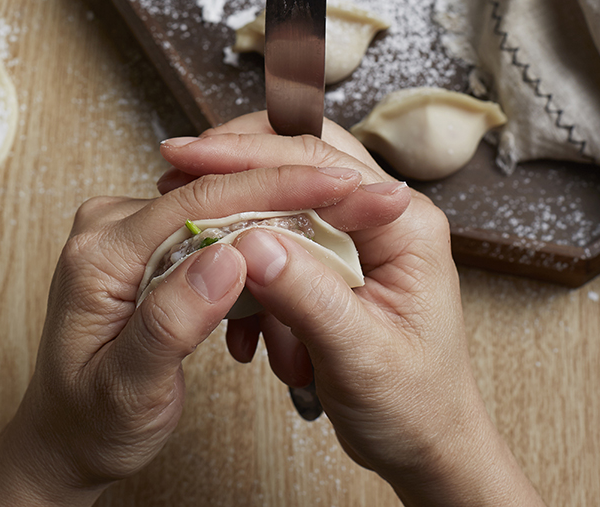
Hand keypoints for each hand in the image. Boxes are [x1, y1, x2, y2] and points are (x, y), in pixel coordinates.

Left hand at [0, 161, 399, 506]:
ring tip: (332, 251)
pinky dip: (258, 251)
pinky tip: (287, 275)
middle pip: (217, 195)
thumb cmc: (93, 420)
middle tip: (364, 199)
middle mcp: (112, 227)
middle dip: (293, 199)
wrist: (69, 433)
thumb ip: (171, 320)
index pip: (199, 201)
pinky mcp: (151, 245)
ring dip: (280, 232)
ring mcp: (131, 232)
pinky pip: (216, 232)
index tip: (335, 184)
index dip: (274, 188)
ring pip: (224, 212)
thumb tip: (229, 257)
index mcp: (101, 253)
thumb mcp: (130, 387)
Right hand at [158, 112, 545, 506]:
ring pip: (282, 199)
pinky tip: (238, 319)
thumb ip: (308, 295)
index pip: (317, 161)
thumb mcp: (361, 356)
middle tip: (176, 177)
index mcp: (403, 222)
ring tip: (204, 259)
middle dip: (235, 170)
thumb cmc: (413, 405)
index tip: (188, 157)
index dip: (246, 156)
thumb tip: (250, 242)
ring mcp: (358, 236)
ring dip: (240, 227)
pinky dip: (249, 268)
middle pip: (297, 160)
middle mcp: (382, 215)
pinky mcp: (334, 261)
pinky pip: (279, 241)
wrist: (423, 444)